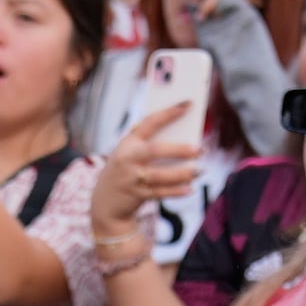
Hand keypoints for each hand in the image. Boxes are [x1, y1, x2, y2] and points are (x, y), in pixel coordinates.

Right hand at [90, 102, 199, 253]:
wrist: (105, 201)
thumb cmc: (126, 169)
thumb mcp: (130, 152)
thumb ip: (149, 142)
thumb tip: (183, 136)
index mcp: (128, 142)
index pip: (150, 122)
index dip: (169, 113)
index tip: (188, 105)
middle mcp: (128, 159)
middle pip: (155, 151)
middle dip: (178, 150)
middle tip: (199, 149)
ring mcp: (132, 178)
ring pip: (160, 176)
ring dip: (182, 173)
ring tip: (200, 170)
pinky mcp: (137, 195)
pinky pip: (161, 193)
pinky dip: (176, 191)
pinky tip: (191, 188)